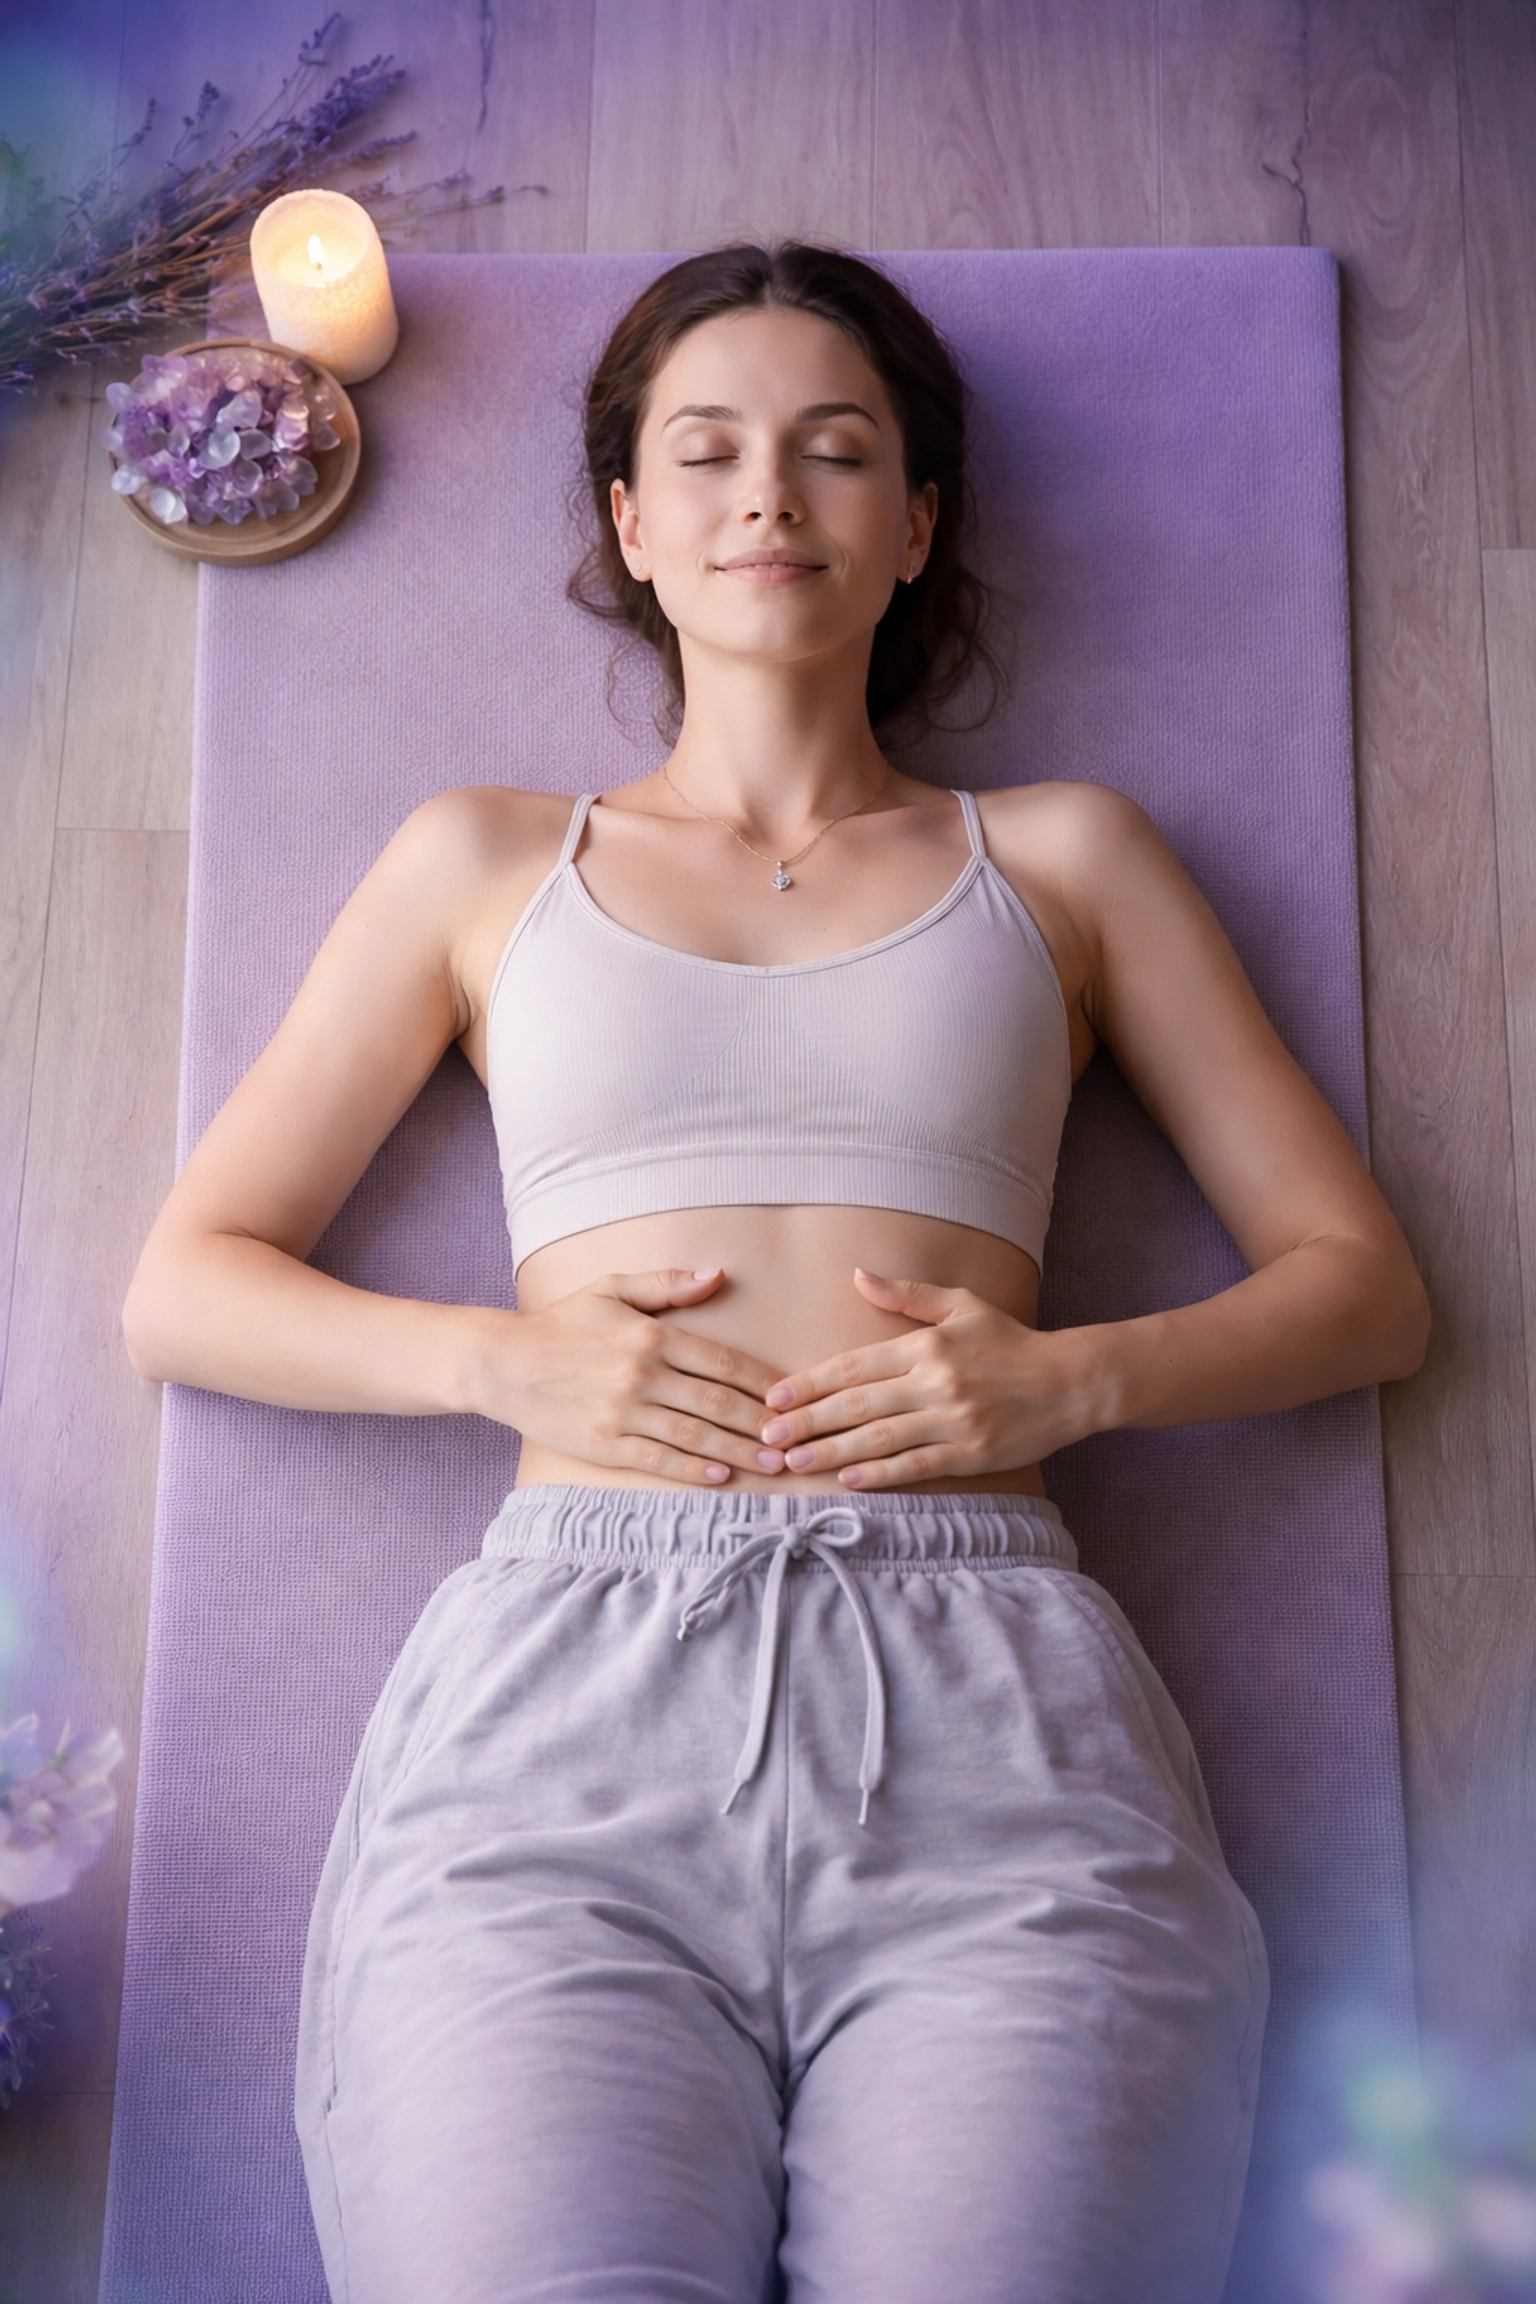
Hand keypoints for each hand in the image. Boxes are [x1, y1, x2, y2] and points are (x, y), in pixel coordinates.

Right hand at [488, 1267, 789, 1485]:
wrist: (502, 1362)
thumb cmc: (561, 1323)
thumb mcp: (612, 1289)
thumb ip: (667, 1283)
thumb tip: (718, 1274)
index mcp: (650, 1334)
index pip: (722, 1361)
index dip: (762, 1381)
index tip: (790, 1395)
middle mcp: (642, 1373)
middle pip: (718, 1403)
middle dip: (762, 1423)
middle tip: (795, 1439)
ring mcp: (623, 1412)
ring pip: (695, 1436)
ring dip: (739, 1452)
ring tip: (773, 1465)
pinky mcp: (603, 1444)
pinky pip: (657, 1460)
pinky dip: (692, 1471)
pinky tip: (720, 1477)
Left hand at [757, 1269, 1097, 1489]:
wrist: (1070, 1382)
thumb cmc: (1010, 1341)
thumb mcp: (961, 1305)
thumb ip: (906, 1295)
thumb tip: (857, 1275)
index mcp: (926, 1346)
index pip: (854, 1366)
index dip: (810, 1383)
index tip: (775, 1397)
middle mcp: (935, 1383)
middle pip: (857, 1405)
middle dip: (808, 1422)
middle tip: (769, 1437)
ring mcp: (953, 1422)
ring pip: (879, 1439)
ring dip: (832, 1452)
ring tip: (794, 1463)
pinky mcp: (971, 1455)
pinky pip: (916, 1466)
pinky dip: (880, 1475)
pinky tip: (848, 1480)